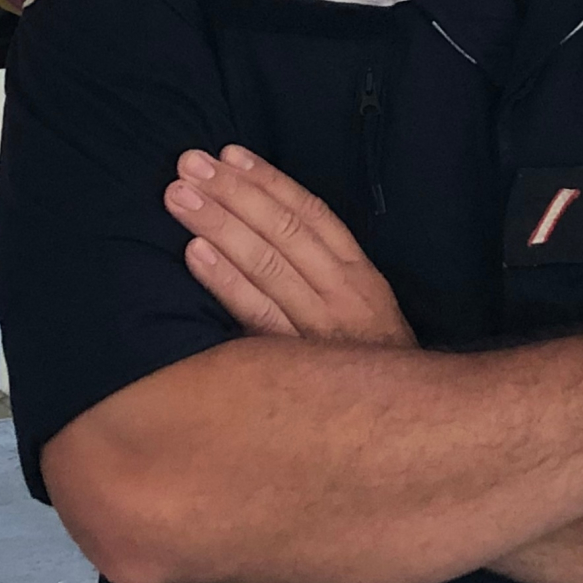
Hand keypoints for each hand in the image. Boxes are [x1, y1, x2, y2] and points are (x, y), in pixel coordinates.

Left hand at [166, 145, 416, 348]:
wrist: (403, 429)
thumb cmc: (367, 364)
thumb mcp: (362, 310)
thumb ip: (322, 271)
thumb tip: (262, 222)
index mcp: (359, 275)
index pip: (312, 214)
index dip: (269, 180)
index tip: (230, 153)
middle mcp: (343, 294)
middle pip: (284, 231)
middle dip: (234, 192)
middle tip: (190, 164)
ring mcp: (320, 329)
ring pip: (267, 264)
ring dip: (219, 224)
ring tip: (179, 197)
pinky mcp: (296, 364)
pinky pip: (257, 315)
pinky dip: (226, 281)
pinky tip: (194, 253)